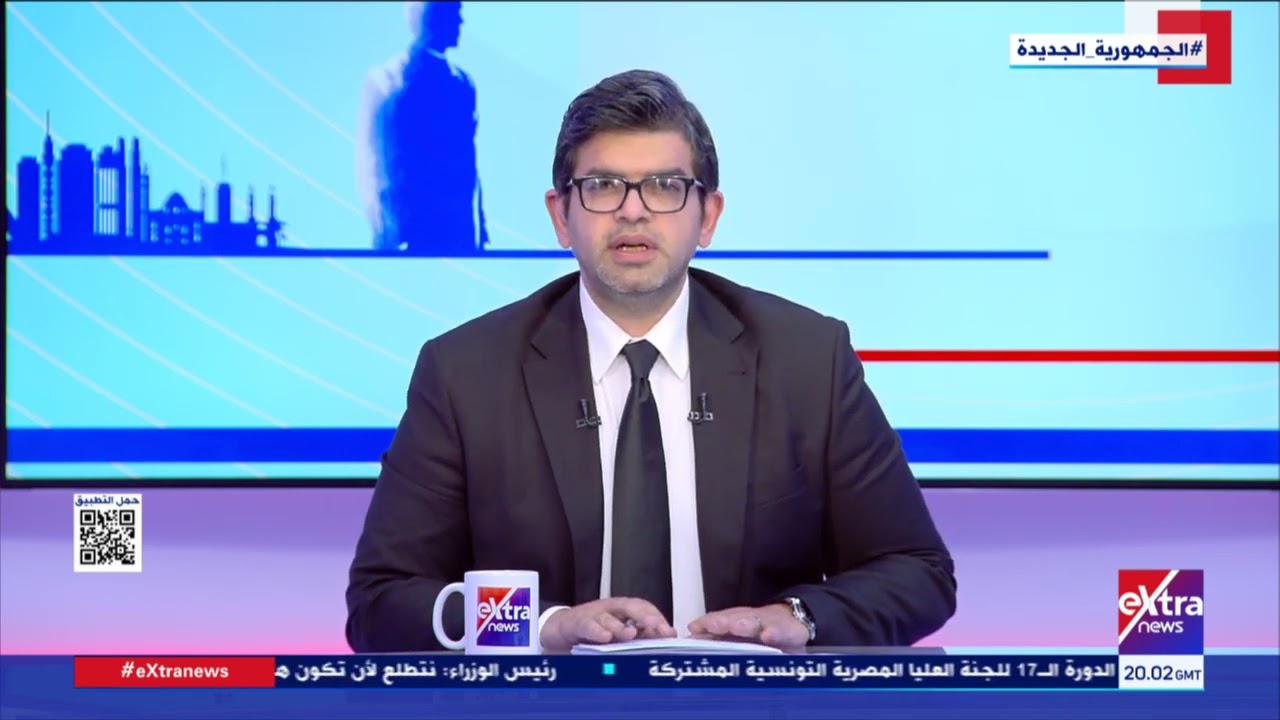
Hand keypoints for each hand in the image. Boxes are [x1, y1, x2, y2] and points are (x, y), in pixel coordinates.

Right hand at [540, 597, 676, 652]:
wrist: (557, 630)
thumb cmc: (589, 634)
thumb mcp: (615, 638)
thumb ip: (636, 639)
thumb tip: (663, 643)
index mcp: (621, 612)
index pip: (643, 608)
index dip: (657, 618)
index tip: (669, 633)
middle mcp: (609, 609)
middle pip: (630, 606)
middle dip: (645, 616)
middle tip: (657, 627)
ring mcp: (591, 614)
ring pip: (608, 617)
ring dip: (620, 626)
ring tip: (631, 634)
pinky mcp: (574, 623)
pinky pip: (586, 625)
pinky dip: (595, 631)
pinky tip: (604, 637)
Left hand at [687, 604, 808, 650]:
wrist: (794, 619)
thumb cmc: (761, 632)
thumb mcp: (739, 634)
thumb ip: (717, 638)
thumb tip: (691, 636)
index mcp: (736, 623)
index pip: (718, 622)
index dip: (707, 624)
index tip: (694, 627)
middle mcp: (751, 621)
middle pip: (735, 619)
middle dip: (723, 621)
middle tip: (713, 625)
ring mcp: (770, 624)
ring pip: (756, 622)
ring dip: (746, 623)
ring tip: (738, 627)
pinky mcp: (789, 631)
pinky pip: (781, 632)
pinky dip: (774, 633)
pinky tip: (768, 635)